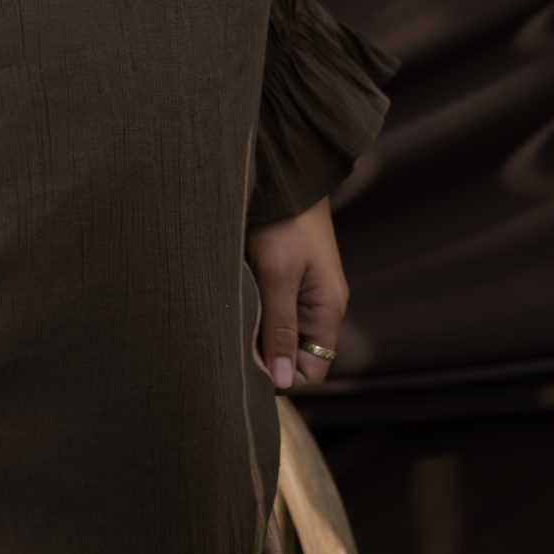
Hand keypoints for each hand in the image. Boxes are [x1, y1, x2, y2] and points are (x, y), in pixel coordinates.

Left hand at [245, 195, 347, 392]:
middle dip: (263, 356)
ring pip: (279, 332)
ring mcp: (303, 291)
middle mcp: (318, 306)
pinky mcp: (286, 275)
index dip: (281, 377)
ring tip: (226, 319)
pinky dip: (252, 311)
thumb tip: (283, 381)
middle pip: (294, 355)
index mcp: (327, 310)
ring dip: (254, 332)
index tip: (245, 366)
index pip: (312, 371)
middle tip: (228, 343)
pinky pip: (271, 309)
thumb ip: (280, 327)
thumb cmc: (284, 220)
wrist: (284, 172)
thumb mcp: (278, 274)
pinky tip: (230, 301)